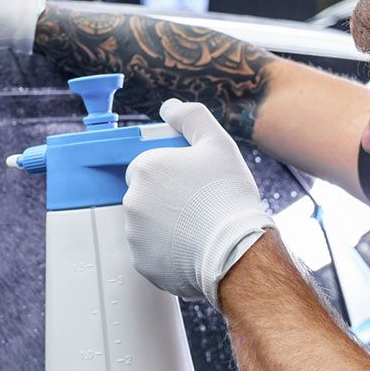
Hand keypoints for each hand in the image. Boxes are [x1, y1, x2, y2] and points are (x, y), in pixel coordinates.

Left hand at [124, 99, 275, 306]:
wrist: (236, 251)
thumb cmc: (228, 195)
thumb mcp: (218, 143)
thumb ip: (191, 117)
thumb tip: (169, 107)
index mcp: (145, 168)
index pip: (146, 168)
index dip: (169, 174)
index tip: (191, 184)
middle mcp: (132, 201)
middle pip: (145, 197)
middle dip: (166, 200)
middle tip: (197, 207)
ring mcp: (135, 235)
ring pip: (147, 226)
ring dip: (166, 226)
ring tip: (198, 229)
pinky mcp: (143, 263)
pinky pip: (152, 253)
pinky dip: (168, 252)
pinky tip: (192, 249)